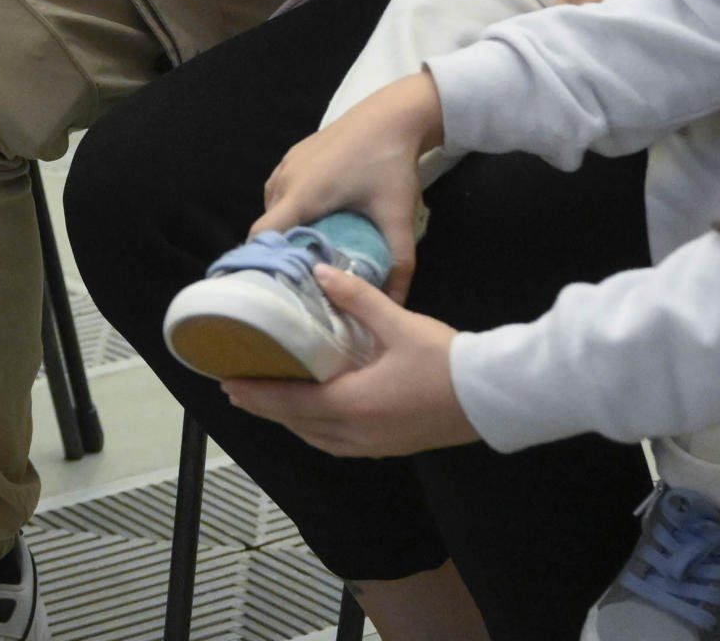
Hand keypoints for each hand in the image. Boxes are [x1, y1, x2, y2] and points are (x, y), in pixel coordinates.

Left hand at [222, 271, 476, 455]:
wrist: (493, 397)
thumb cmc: (445, 361)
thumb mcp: (399, 323)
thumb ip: (357, 298)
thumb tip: (320, 271)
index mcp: (352, 404)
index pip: (290, 402)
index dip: (256, 394)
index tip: (226, 385)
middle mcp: (357, 433)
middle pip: (298, 424)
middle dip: (266, 408)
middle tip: (238, 389)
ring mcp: (374, 445)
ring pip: (318, 438)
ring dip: (291, 421)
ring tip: (271, 399)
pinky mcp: (390, 447)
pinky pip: (338, 444)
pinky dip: (316, 430)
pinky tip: (316, 415)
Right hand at [255, 73, 444, 297]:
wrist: (393, 115)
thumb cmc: (390, 165)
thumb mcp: (397, 218)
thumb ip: (398, 264)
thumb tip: (397, 304)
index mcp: (302, 196)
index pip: (262, 235)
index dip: (264, 261)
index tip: (280, 284)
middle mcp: (286, 179)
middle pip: (267, 225)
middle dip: (281, 250)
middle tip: (304, 275)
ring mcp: (288, 163)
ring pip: (273, 207)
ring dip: (286, 229)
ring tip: (310, 249)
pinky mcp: (295, 153)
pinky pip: (281, 189)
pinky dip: (290, 208)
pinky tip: (316, 218)